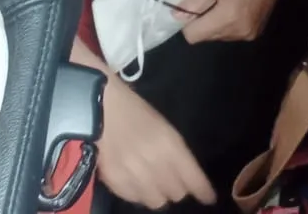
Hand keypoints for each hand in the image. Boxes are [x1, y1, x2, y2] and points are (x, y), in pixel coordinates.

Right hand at [97, 73, 216, 208]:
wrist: (99, 106)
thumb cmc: (135, 111)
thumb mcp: (163, 126)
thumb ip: (176, 153)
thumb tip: (187, 177)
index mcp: (170, 144)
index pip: (193, 178)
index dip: (203, 191)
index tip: (208, 197)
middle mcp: (155, 161)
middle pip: (176, 193)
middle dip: (176, 189)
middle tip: (170, 182)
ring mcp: (134, 172)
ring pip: (156, 200)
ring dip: (157, 193)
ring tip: (151, 183)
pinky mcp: (115, 179)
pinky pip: (134, 198)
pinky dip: (137, 193)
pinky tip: (134, 181)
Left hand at [178, 0, 293, 43]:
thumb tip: (176, 15)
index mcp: (227, 18)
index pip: (193, 36)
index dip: (187, 21)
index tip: (194, 2)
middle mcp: (238, 32)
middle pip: (204, 37)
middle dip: (201, 20)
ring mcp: (248, 35)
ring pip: (216, 35)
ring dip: (213, 21)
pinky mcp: (254, 33)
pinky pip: (229, 33)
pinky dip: (225, 22)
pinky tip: (234, 4)